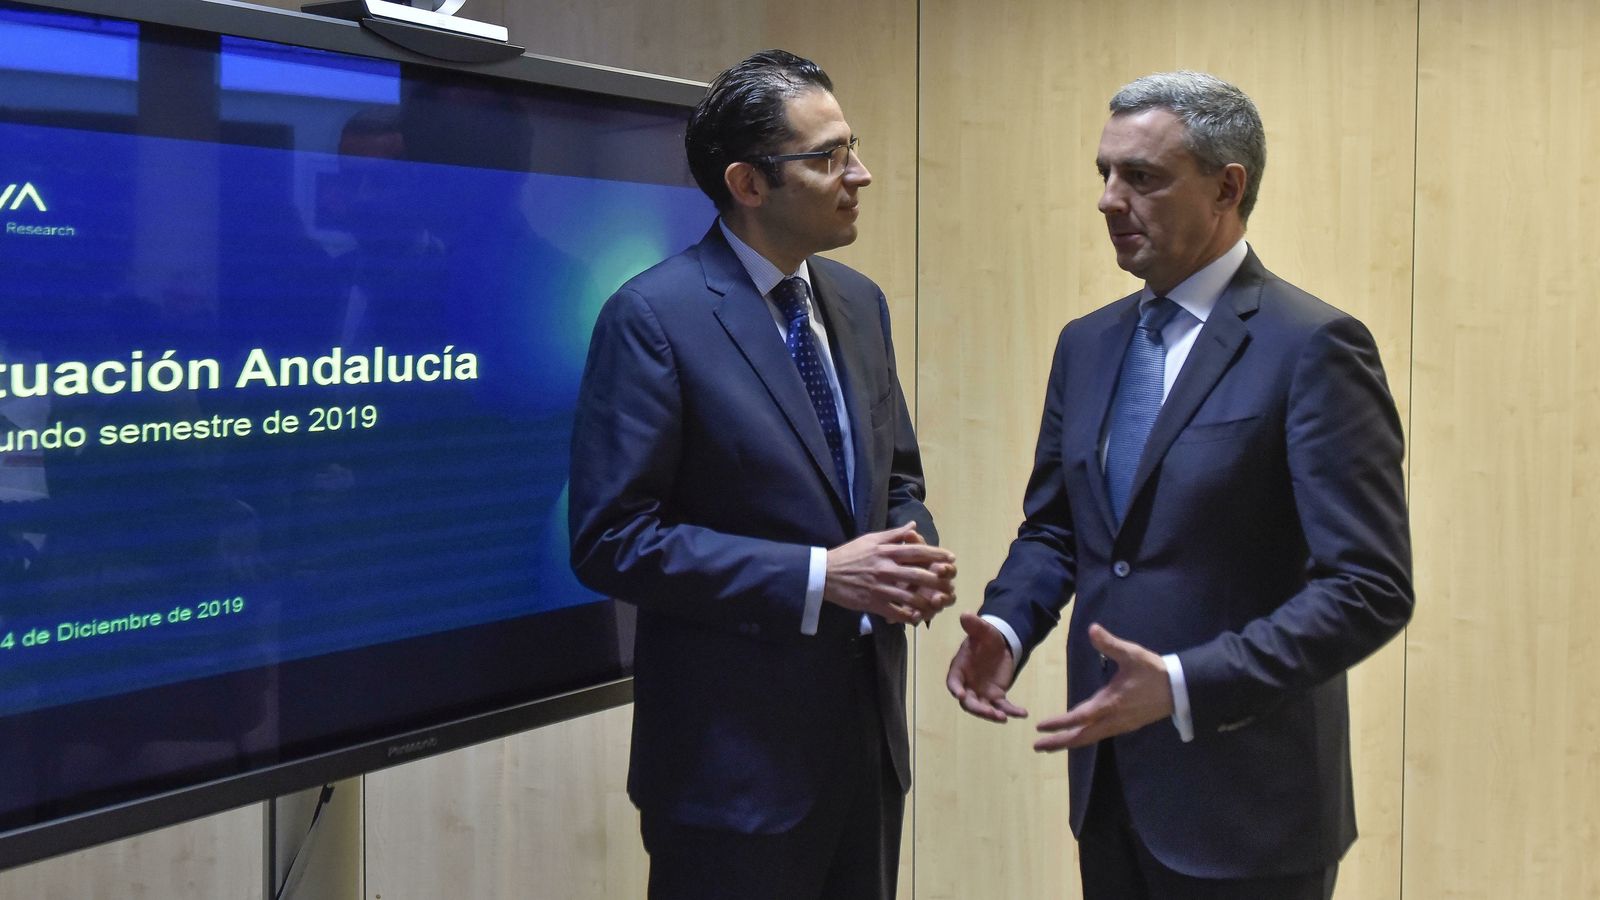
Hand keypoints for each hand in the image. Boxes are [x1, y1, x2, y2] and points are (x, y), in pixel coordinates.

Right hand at [824, 523, 955, 624]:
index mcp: (887, 552)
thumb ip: (894, 534)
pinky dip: (909, 617)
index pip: (918, 552)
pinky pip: (896, 613)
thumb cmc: (850, 555)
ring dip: (928, 602)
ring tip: (939, 604)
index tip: (952, 559)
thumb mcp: (871, 539)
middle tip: (951, 585)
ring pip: (911, 597)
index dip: (937, 555)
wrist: (824, 574)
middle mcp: (886, 569)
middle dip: (939, 581)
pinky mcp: (873, 604)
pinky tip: (918, 617)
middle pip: (920, 576)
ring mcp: (881, 588)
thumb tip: (914, 525)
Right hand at [946, 612, 1028, 721]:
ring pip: (984, 708)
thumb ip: (974, 625)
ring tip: (1003, 718)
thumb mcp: (983, 631)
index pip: (953, 682)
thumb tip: (965, 614)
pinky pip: (1002, 706)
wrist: (999, 646)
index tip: (961, 695)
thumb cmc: (986, 638)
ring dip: (992, 714)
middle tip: (989, 712)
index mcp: (960, 669)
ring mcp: (981, 693)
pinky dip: (1011, 711)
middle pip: (968, 702)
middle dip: (977, 708)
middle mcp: (968, 685)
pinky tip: (1023, 713)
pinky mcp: (996, 696)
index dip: (956, 688)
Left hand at [1033, 623, 1172, 752]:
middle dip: (1060, 742)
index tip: (1041, 726)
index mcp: (1110, 703)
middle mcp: (1113, 719)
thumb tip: (1092, 629)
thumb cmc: (1154, 671)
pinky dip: (1085, 737)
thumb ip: (1109, 643)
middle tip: (1038, 747)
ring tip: (1052, 744)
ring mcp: (1121, 725)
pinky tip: (1079, 734)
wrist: (1181, 689)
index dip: (1060, 723)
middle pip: (1082, 736)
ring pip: (1091, 737)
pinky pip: (1101, 734)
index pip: (1079, 717)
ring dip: (1072, 741)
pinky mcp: (1127, 725)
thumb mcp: (1131, 654)